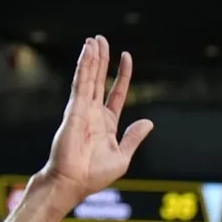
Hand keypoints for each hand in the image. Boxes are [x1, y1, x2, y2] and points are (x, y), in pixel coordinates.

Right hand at [41, 36, 154, 202]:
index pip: (117, 93)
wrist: (73, 182)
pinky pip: (81, 82)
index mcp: (107, 124)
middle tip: (102, 40)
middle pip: (100, 79)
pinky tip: (88, 50)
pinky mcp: (74, 108)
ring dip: (92, 57)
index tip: (126, 58)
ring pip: (89, 77)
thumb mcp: (123, 156)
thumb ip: (134, 138)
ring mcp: (83, 109)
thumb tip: (148, 123)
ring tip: (95, 39)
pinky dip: (85, 65)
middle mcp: (94, 113)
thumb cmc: (93, 175)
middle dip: (102, 60)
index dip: (122, 76)